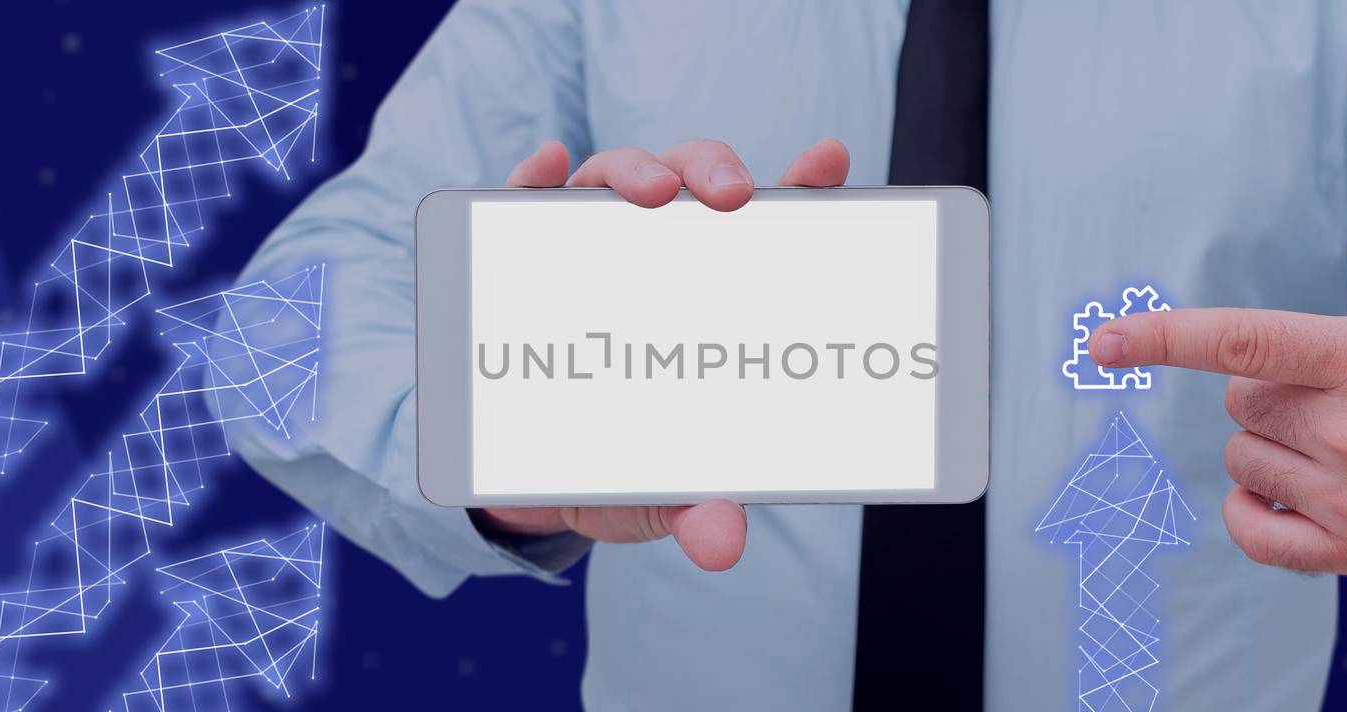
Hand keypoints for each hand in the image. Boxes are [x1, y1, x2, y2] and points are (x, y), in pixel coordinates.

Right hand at [480, 137, 851, 571]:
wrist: (537, 479)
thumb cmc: (626, 465)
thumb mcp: (666, 492)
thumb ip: (701, 510)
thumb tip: (722, 544)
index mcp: (717, 288)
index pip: (771, 222)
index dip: (804, 186)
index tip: (827, 164)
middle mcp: (659, 250)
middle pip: (693, 182)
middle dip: (713, 172)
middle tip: (732, 200)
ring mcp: (588, 244)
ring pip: (616, 178)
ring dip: (636, 172)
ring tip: (651, 196)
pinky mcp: (519, 252)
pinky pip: (524, 200)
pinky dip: (535, 176)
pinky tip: (547, 166)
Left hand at [1089, 122, 1346, 581]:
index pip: (1243, 341)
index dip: (1164, 337)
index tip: (1103, 342)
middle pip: (1240, 401)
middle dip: (1273, 391)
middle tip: (1341, 391)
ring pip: (1244, 460)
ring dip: (1273, 449)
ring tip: (1345, 441)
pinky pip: (1255, 534)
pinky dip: (1257, 514)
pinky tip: (1292, 496)